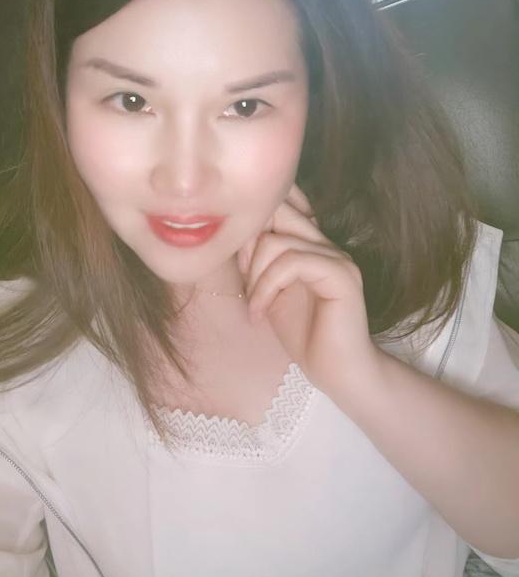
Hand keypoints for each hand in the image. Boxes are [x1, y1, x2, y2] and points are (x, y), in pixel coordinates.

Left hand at [237, 184, 380, 395]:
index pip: (279, 203)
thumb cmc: (303, 335)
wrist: (336, 373)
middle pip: (276, 210)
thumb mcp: (268, 290)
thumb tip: (234, 235)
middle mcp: (325, 243)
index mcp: (309, 243)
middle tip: (244, 279)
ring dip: (254, 276)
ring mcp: (337, 257)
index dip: (250, 225)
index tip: (241, 265)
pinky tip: (260, 312)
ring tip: (254, 306)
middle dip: (248, 243)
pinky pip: (292, 262)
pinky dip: (267, 287)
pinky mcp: (342, 276)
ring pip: (277, 241)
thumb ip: (258, 260)